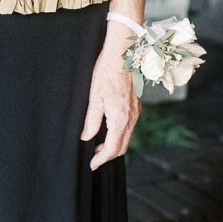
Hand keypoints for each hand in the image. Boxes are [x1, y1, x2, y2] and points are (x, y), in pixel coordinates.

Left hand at [80, 23, 140, 170]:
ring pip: (127, 137)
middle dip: (109, 155)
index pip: (113, 148)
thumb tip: (86, 138)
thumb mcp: (94, 97)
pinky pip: (129, 127)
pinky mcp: (136, 107)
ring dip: (114, 145)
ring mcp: (135, 113)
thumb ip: (91, 120)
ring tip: (99, 145)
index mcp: (120, 119)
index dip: (102, 159)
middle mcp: (131, 119)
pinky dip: (119, 134)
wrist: (123, 56)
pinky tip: (109, 129)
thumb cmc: (106, 73)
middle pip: (122, 146)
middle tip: (95, 157)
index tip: (93, 164)